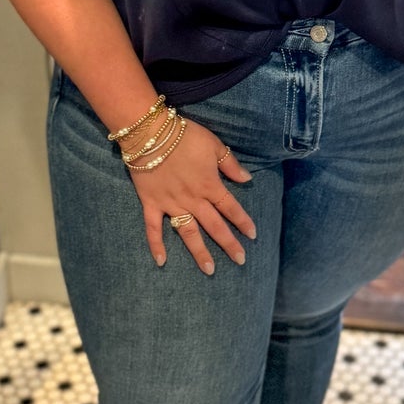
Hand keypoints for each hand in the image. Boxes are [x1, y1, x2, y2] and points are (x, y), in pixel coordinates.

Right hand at [126, 116, 256, 273]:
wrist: (150, 133)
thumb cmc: (185, 135)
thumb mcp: (213, 145)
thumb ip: (230, 164)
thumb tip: (247, 179)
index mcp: (210, 185)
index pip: (230, 208)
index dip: (243, 221)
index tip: (253, 235)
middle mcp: (193, 200)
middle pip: (214, 226)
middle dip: (228, 244)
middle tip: (240, 260)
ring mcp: (171, 204)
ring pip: (188, 232)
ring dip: (199, 251)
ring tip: (209, 269)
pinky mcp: (151, 204)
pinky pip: (153, 228)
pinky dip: (156, 245)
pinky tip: (161, 262)